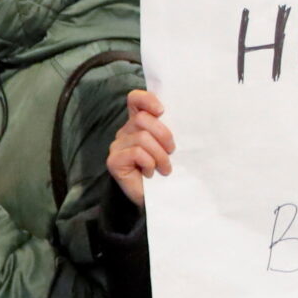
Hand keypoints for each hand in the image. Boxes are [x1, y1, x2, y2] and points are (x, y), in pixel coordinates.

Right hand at [108, 87, 175, 204]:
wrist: (156, 198)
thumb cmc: (165, 169)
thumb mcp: (170, 145)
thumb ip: (169, 129)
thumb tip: (184, 115)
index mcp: (138, 123)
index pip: (135, 99)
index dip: (147, 100)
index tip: (162, 111)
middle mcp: (125, 131)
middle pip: (144, 119)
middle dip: (164, 135)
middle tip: (172, 151)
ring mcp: (117, 146)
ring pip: (142, 137)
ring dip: (160, 154)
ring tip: (164, 168)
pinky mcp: (114, 161)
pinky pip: (136, 153)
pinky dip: (149, 163)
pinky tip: (150, 172)